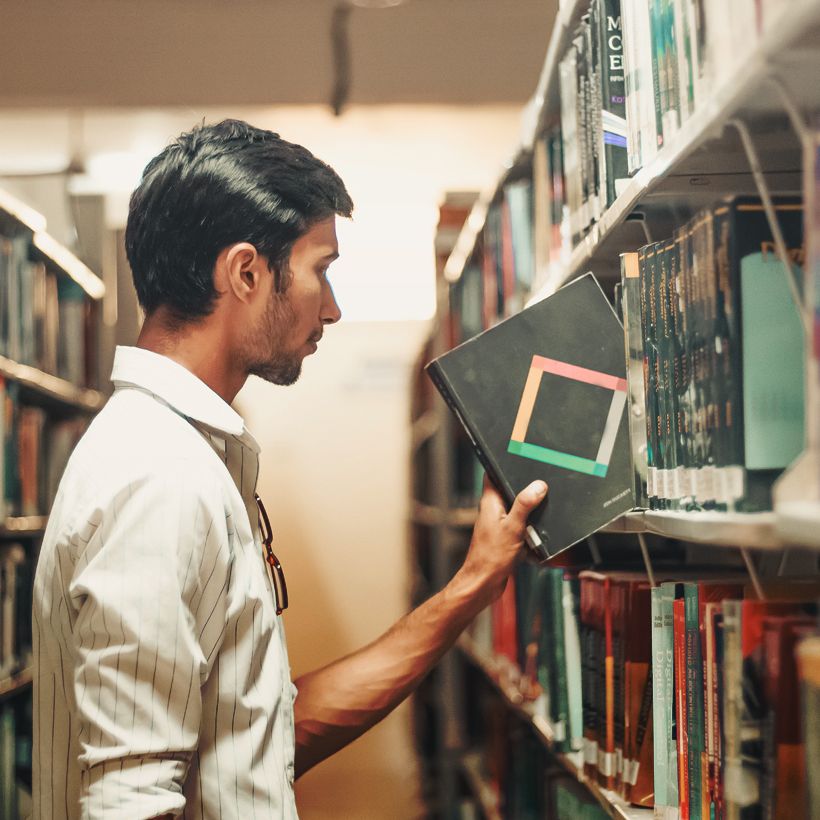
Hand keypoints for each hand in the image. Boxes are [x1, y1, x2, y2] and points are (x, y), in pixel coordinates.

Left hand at [456, 475, 547, 607]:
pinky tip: (535, 540)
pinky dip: (530, 533)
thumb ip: (525, 505)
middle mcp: (493, 510)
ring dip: (531, 516)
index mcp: (490, 502)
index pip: (493, 474)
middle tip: (541, 493)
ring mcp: (499, 524)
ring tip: (538, 523)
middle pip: (511, 492)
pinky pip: (522, 528)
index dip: (505, 465)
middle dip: (527, 493)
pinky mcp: (506, 537)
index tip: (522, 458)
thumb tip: (537, 486)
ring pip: (519, 511)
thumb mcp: (513, 527)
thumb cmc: (490, 558)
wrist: (484, 583)